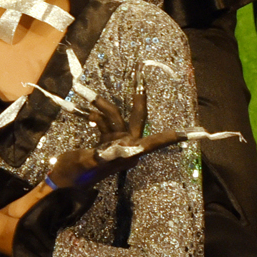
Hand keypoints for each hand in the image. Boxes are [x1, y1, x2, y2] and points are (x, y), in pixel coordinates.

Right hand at [43, 81, 192, 190]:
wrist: (59, 182)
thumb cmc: (73, 176)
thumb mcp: (86, 163)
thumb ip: (103, 156)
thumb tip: (118, 149)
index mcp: (128, 154)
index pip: (155, 142)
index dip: (173, 136)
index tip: (196, 132)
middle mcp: (127, 147)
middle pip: (136, 118)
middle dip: (137, 98)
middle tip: (141, 74)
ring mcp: (117, 143)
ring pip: (116, 117)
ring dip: (103, 107)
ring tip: (88, 97)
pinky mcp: (106, 141)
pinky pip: (106, 121)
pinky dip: (97, 116)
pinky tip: (87, 113)